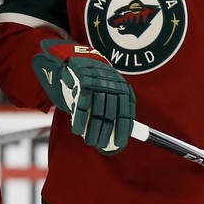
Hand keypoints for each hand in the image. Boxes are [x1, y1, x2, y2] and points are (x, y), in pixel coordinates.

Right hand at [32, 39, 135, 153]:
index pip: (125, 113)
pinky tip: (78, 130)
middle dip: (104, 133)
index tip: (119, 144)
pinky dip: (80, 121)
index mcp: (123, 88)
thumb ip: (114, 108)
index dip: (122, 130)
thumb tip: (118, 133)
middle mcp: (113, 85)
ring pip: (97, 113)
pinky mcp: (84, 82)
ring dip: (92, 130)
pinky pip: (82, 107)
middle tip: (99, 145)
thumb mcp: (110, 90)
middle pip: (110, 115)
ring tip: (89, 140)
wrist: (78, 58)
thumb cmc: (96, 80)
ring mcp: (99, 83)